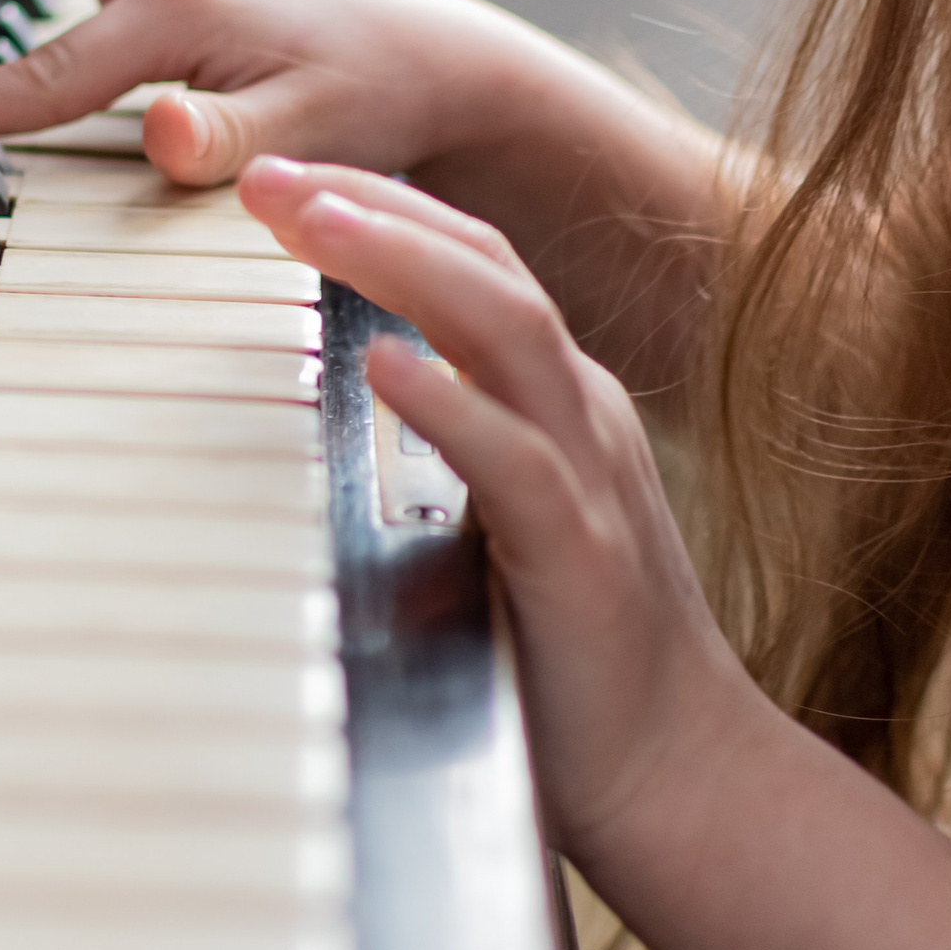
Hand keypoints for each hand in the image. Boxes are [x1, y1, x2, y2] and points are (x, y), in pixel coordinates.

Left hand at [237, 156, 757, 856]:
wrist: (684, 780)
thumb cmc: (571, 662)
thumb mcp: (499, 527)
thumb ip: (443, 453)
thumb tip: (342, 399)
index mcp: (558, 403)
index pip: (472, 265)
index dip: (381, 207)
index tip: (285, 176)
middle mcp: (580, 416)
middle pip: (483, 264)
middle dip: (374, 203)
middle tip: (266, 169)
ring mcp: (591, 477)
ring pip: (504, 329)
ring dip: (401, 263)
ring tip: (312, 221)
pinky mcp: (583, 556)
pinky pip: (516, 459)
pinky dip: (447, 404)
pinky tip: (383, 365)